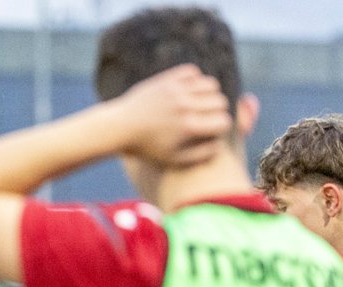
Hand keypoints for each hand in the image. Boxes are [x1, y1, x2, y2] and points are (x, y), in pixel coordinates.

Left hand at [114, 64, 232, 167]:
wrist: (118, 128)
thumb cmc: (146, 148)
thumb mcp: (172, 159)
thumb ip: (200, 154)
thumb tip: (220, 143)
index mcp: (188, 128)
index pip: (224, 121)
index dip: (221, 127)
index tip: (211, 130)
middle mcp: (185, 107)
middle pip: (220, 102)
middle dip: (217, 111)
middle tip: (205, 118)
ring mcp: (176, 91)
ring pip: (210, 84)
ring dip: (209, 94)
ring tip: (199, 103)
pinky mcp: (167, 80)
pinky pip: (193, 71)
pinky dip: (195, 79)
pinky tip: (188, 90)